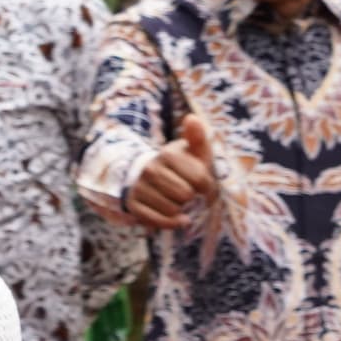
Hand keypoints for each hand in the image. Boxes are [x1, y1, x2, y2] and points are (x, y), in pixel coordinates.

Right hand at [127, 112, 221, 228]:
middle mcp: (150, 169)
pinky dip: (171, 222)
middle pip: (185, 195)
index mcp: (167, 154)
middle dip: (191, 197)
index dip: (207, 186)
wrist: (149, 175)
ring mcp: (139, 188)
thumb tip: (192, 118)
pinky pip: (158, 221)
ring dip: (180, 209)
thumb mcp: (193, 151)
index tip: (203, 184)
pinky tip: (177, 217)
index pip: (200, 179)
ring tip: (177, 200)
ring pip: (172, 209)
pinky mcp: (133, 205)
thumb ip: (197, 137)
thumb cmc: (181, 165)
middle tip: (188, 192)